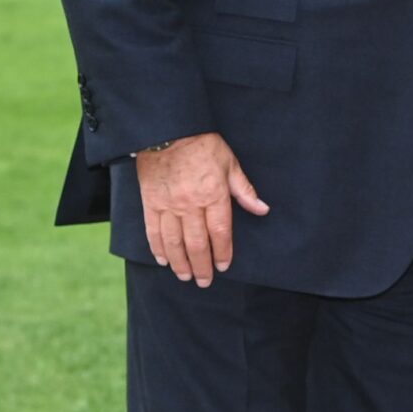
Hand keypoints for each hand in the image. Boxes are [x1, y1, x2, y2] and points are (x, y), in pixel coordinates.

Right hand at [134, 133, 268, 287]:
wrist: (166, 130)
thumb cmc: (202, 144)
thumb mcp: (230, 163)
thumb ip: (244, 190)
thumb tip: (262, 209)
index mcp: (213, 194)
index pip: (220, 232)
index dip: (223, 252)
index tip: (224, 266)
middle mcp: (190, 204)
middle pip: (197, 243)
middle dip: (202, 266)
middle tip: (204, 281)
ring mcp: (168, 205)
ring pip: (174, 242)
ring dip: (180, 263)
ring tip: (185, 277)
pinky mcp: (150, 202)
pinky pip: (153, 231)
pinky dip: (158, 248)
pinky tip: (163, 260)